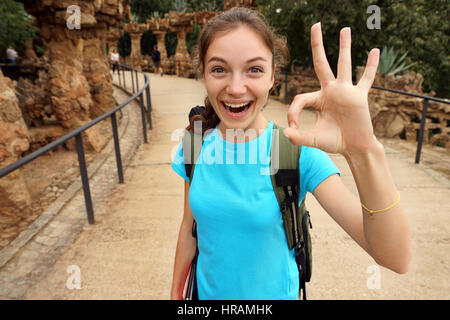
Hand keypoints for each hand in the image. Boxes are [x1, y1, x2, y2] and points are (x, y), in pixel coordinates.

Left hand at [283, 23, 379, 156]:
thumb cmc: (334, 142)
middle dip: (317, 45)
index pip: (301, 97)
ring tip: (344, 29)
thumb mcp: (312, 139)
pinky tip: (375, 51)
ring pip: (344, 65)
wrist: (354, 147)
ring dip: (344, 47)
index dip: (293, 111)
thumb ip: (298, 137)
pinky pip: (366, 79)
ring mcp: (346, 92)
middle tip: (315, 25)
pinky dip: (371, 67)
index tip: (293, 126)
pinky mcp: (360, 97)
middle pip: (322, 64)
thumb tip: (286, 133)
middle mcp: (331, 91)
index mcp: (318, 99)